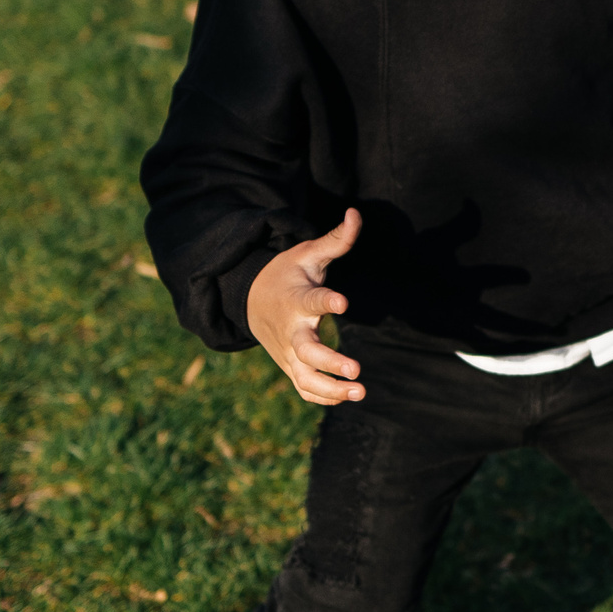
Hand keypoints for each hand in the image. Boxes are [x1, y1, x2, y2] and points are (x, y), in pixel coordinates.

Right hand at [246, 208, 365, 404]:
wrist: (252, 298)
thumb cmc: (287, 274)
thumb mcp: (307, 254)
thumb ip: (336, 240)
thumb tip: (357, 213)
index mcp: (296, 300)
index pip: (311, 301)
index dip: (326, 300)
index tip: (342, 300)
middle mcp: (291, 330)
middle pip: (306, 351)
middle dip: (329, 362)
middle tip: (356, 370)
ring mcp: (288, 352)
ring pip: (305, 378)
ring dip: (331, 389)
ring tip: (361, 392)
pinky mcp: (289, 365)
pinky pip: (303, 388)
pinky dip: (321, 397)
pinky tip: (345, 398)